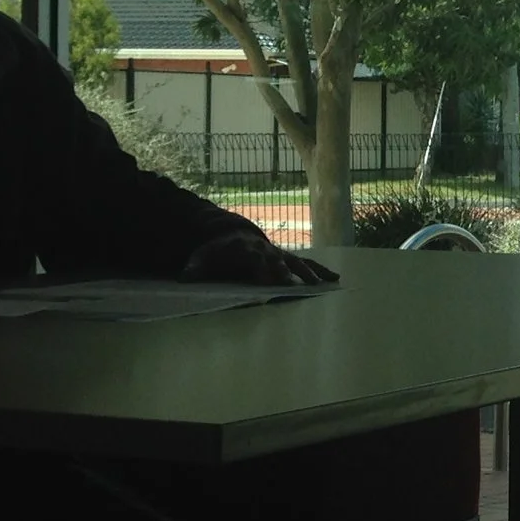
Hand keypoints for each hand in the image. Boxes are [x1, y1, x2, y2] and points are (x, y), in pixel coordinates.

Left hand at [180, 231, 337, 286]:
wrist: (234, 235)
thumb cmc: (219, 250)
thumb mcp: (203, 256)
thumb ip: (196, 267)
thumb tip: (184, 278)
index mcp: (246, 249)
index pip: (254, 260)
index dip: (261, 270)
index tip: (267, 282)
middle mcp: (266, 250)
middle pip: (277, 262)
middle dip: (284, 272)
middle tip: (293, 284)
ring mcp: (279, 253)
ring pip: (296, 262)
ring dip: (308, 273)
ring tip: (319, 285)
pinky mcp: (288, 257)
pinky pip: (307, 262)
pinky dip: (320, 270)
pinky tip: (335, 279)